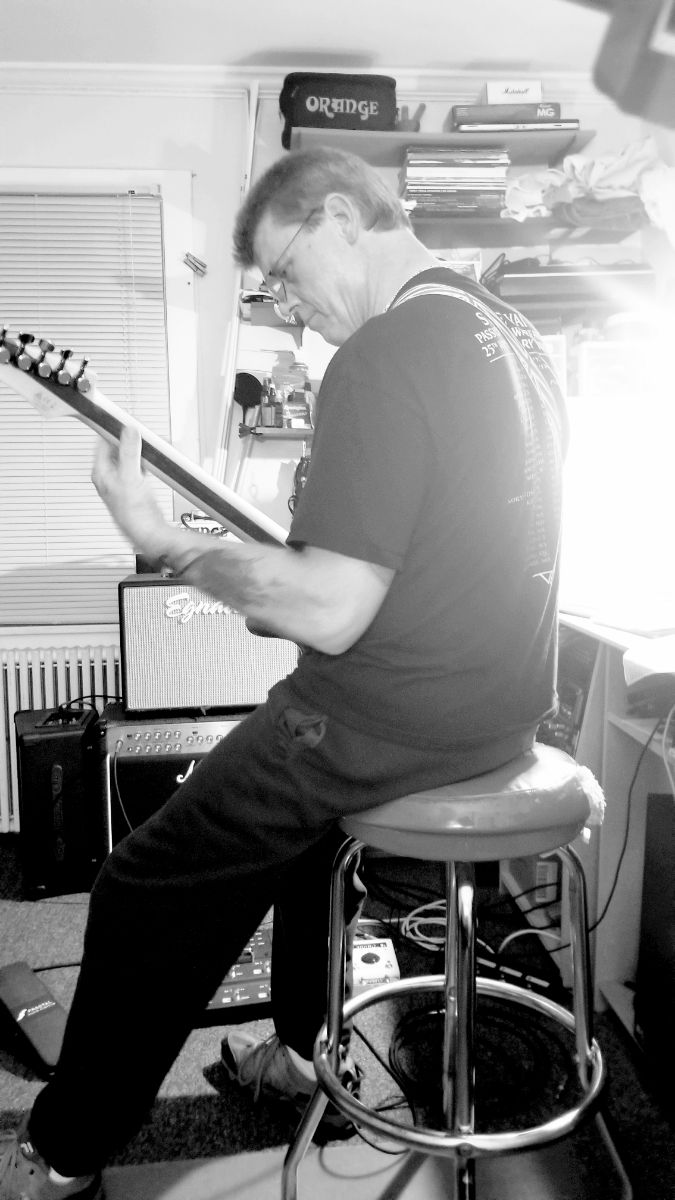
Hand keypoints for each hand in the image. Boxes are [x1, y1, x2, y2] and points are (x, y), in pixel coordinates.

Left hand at [92, 425, 168, 556]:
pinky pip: (139, 465)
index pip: (102, 442)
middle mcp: (110, 475)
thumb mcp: (130, 477)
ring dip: (139, 448)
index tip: (122, 421)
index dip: (112, 430)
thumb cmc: (131, 513)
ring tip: (149, 443)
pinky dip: (146, 459)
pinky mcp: (136, 484)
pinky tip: (154, 458)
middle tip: (141, 431)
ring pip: (129, 455)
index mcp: (101, 472)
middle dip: (130, 438)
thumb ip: (129, 452)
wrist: (147, 531)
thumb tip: (129, 432)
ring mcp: (123, 479)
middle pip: (117, 447)